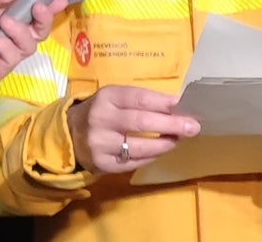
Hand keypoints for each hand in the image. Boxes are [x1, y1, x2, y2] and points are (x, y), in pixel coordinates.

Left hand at [0, 0, 66, 94]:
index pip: (28, 10)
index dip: (45, 4)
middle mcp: (6, 34)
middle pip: (37, 29)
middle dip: (44, 19)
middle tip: (39, 9)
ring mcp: (3, 53)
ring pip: (29, 44)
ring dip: (21, 32)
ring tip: (3, 24)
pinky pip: (13, 59)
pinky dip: (7, 47)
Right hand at [65, 85, 200, 173]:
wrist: (70, 135)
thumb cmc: (101, 112)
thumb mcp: (115, 98)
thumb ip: (141, 100)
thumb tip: (177, 105)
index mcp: (106, 97)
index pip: (139, 98)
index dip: (163, 102)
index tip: (184, 105)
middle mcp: (101, 119)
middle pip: (141, 122)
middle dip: (170, 125)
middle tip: (192, 127)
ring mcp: (101, 144)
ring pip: (139, 147)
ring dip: (164, 144)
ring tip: (178, 140)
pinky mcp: (103, 164)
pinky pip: (133, 163)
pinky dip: (151, 157)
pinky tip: (160, 151)